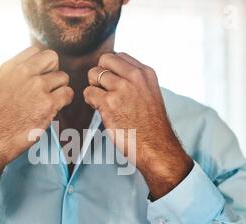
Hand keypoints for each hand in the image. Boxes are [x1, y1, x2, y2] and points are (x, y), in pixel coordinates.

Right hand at [0, 46, 73, 198]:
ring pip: (63, 77)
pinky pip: (68, 93)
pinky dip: (65, 101)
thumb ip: (15, 75)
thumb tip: (32, 70)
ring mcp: (37, 87)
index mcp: (10, 67)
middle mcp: (24, 73)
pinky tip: (54, 108)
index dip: (41, 64)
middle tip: (48, 87)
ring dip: (59, 89)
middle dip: (53, 71)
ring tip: (49, 101)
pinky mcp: (48, 104)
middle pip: (52, 58)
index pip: (35, 51)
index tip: (39, 76)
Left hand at [83, 52, 192, 198]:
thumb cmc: (152, 126)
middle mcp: (134, 78)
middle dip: (99, 73)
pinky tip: (98, 109)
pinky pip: (88, 92)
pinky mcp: (109, 104)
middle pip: (104, 60)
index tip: (112, 83)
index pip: (119, 56)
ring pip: (93, 74)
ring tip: (101, 101)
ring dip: (93, 87)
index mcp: (145, 73)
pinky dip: (89, 100)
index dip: (110, 69)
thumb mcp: (150, 94)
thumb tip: (113, 75)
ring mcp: (121, 89)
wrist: (156, 146)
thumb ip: (135, 81)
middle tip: (103, 90)